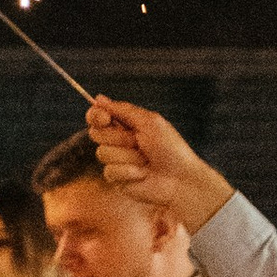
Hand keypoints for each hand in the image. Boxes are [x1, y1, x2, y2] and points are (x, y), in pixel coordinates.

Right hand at [84, 98, 226, 223]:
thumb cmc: (170, 148)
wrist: (180, 179)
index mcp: (124, 125)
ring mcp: (115, 161)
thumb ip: (123, 110)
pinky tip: (143, 174)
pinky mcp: (116, 179)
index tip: (105, 118)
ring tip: (146, 161)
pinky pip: (109, 171)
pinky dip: (129, 171)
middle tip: (139, 142)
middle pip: (96, 134)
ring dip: (128, 156)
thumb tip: (98, 98)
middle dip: (119, 137)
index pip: (97, 117)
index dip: (96, 116)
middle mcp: (117, 142)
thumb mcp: (149, 122)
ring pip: (103, 153)